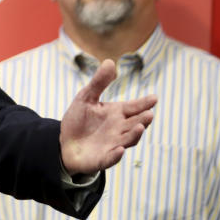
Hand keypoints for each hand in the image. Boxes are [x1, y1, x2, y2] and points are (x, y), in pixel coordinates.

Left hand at [59, 59, 156, 174]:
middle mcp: (119, 129)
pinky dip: (116, 155)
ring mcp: (113, 144)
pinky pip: (111, 158)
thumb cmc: (79, 119)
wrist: (66, 143)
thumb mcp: (86, 98)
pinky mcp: (103, 158)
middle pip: (135, 123)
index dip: (144, 103)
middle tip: (149, 113)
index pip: (134, 107)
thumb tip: (109, 61)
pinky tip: (119, 149)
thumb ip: (99, 83)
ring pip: (128, 140)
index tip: (154, 98)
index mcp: (117, 113)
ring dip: (134, 135)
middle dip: (143, 119)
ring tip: (139, 127)